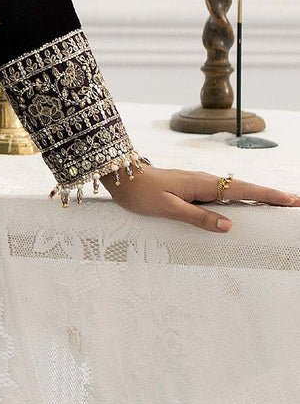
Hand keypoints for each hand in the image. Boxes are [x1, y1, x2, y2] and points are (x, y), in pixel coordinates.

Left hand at [100, 163, 299, 230]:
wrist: (121, 177)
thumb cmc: (142, 192)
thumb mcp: (168, 208)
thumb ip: (198, 217)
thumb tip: (228, 226)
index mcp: (202, 184)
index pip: (242, 190)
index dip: (267, 195)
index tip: (291, 200)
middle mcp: (204, 182)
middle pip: (244, 189)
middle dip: (270, 196)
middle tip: (294, 205)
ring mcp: (199, 185)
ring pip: (234, 192)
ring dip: (256, 198)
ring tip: (277, 208)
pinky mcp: (193, 190)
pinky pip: (221, 196)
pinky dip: (238, 201)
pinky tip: (243, 211)